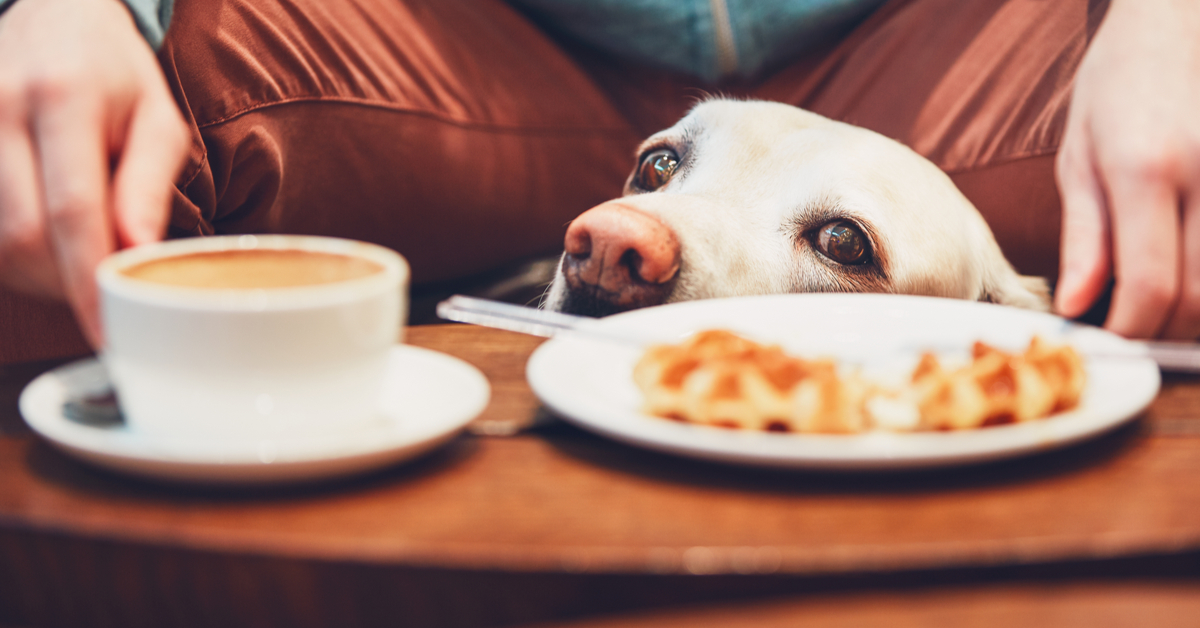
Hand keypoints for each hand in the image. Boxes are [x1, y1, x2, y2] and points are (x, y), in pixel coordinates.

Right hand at [0, 0, 187, 345]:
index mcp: (63, 99)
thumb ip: (148, 185)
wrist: (50, 16)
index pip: (72, 211)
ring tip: (81, 262)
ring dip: (40, 275)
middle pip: (21, 236)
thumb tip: (139, 254)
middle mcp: (0, 110)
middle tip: (106, 295)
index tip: (109, 330)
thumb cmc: (113, 74)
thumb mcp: (155, 118)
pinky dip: (14, 256)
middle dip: (66, 284)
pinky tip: (47, 246)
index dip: (88, 281)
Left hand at [1055, 0, 1199, 338]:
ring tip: (1158, 304)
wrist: (1179, 19)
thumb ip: (1085, 237)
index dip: (1130, 330)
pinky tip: (1188, 271)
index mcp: (1147, 170)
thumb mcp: (1080, 157)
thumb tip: (1077, 305)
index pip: (1150, 286)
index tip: (1107, 339)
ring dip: (1197, 313)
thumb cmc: (1121, 82)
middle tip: (1132, 330)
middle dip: (1164, 331)